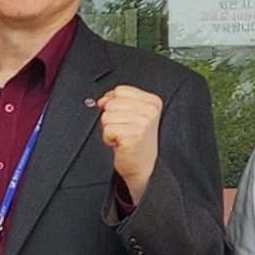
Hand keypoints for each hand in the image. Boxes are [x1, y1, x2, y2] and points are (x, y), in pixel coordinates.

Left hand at [96, 83, 165, 199]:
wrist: (141, 165)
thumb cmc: (136, 141)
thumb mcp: (132, 115)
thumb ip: (118, 101)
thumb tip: (102, 100)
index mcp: (152, 101)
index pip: (121, 90)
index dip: (113, 102)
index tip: (119, 115)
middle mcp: (150, 110)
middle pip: (112, 103)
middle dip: (111, 117)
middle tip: (123, 129)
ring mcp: (143, 122)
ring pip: (107, 116)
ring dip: (110, 129)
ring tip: (122, 136)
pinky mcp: (134, 134)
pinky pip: (107, 129)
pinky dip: (109, 138)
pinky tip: (120, 143)